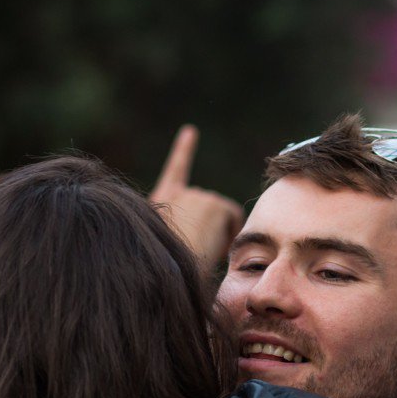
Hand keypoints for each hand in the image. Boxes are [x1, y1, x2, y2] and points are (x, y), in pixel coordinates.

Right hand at [150, 125, 243, 273]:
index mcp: (162, 199)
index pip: (175, 171)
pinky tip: (216, 243)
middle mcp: (180, 192)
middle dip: (211, 226)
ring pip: (221, 215)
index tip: (190, 131)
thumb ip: (182, 225)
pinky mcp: (214, 203)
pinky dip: (231, 230)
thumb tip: (201, 235)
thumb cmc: (166, 262)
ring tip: (203, 249)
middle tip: (200, 249)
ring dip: (219, 231)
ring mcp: (198, 195)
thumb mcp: (165, 238)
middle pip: (209, 207)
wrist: (168, 266)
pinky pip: (234, 217)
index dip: (184, 150)